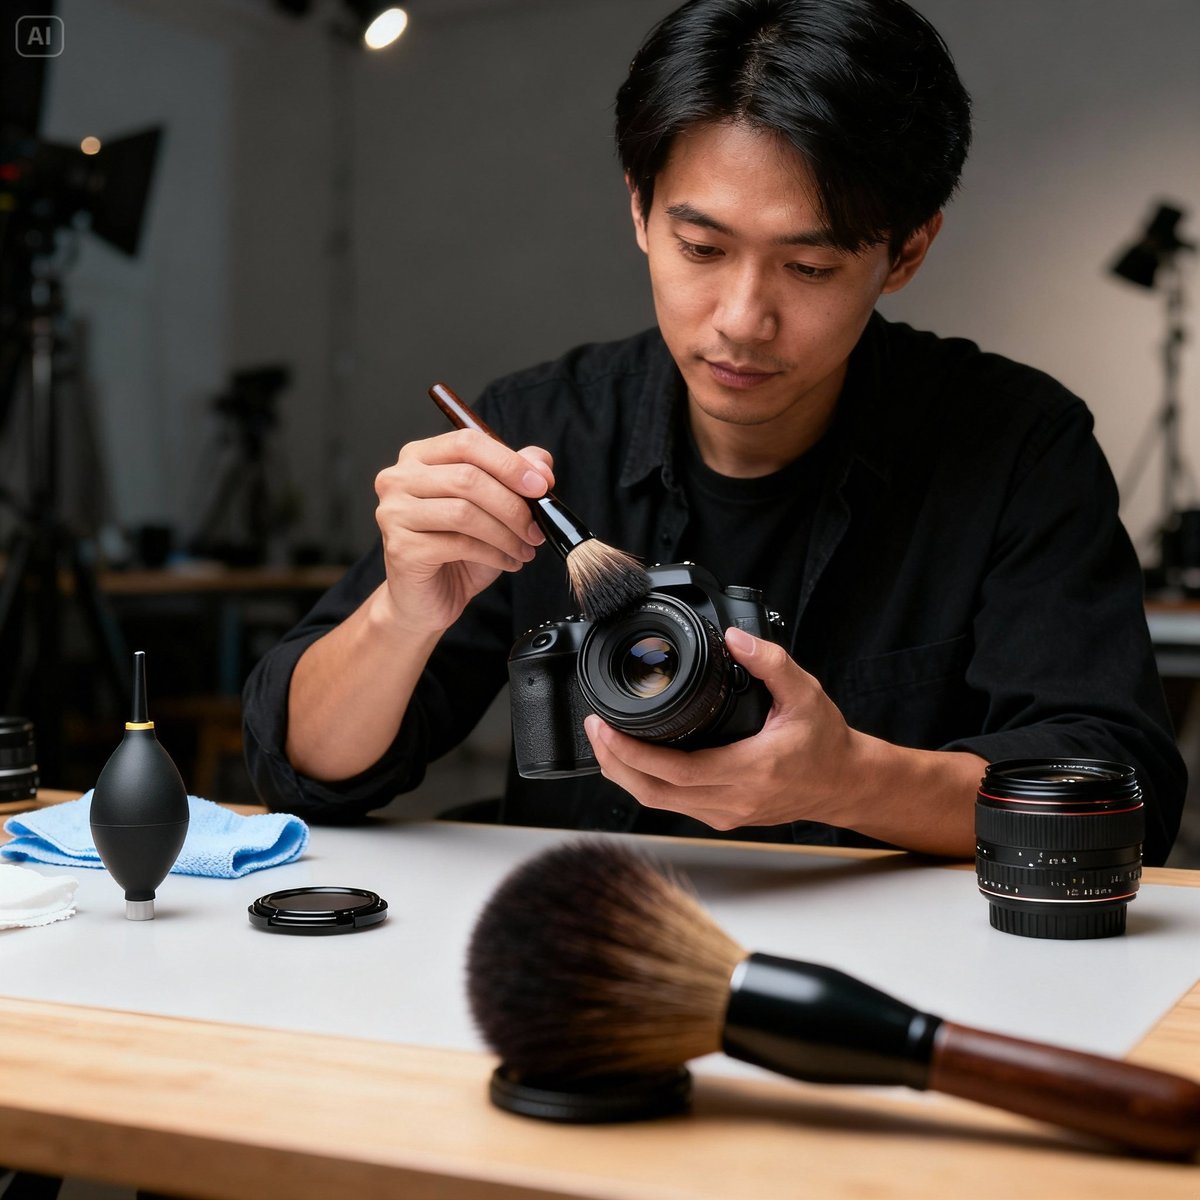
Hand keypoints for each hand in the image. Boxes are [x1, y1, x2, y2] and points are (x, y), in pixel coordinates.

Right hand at [373, 429, 554, 634]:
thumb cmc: (458, 550)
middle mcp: (399, 478)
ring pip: (464, 512)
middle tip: (537, 527)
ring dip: (506, 533)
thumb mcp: (492, 508)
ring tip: (525, 548)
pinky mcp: (401, 547)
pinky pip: (459, 544)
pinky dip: (495, 554)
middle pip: (468, 477)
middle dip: (513, 504)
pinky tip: (509, 562)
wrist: (427, 598)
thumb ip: (513, 477)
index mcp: (419, 456)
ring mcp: (394, 513)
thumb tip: (541, 464)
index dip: (510, 463)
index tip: (542, 485)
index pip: (467, 443)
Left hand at [583, 626, 864, 829]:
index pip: (676, 771)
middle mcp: (733, 798)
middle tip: (595, 730)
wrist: (845, 783)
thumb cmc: (826, 744)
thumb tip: (734, 638)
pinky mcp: (723, 816)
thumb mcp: (804, 694)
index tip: (607, 727)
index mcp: (751, 770)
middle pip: (654, 793)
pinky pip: (673, 804)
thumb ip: (770, 663)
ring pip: (659, 804)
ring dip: (625, 775)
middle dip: (615, 763)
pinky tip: (634, 761)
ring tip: (605, 742)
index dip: (633, 752)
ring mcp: (726, 813)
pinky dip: (646, 782)